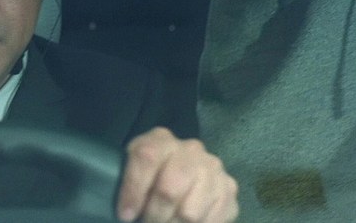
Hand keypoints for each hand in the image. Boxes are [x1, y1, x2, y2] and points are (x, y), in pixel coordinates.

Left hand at [116, 128, 237, 222]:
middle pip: (169, 190)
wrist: (182, 171)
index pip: (146, 158)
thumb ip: (128, 181)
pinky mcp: (229, 189)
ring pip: (189, 212)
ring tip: (167, 222)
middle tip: (148, 222)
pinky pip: (211, 221)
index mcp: (161, 140)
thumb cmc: (149, 174)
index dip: (133, 191)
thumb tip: (127, 213)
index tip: (126, 214)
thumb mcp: (133, 168)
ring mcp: (213, 168)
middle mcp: (191, 149)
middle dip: (154, 216)